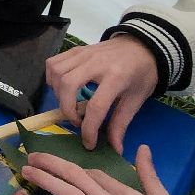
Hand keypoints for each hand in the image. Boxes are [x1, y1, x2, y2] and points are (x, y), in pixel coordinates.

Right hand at [46, 35, 159, 152]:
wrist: (143, 45)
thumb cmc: (142, 74)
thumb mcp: (136, 100)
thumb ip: (121, 123)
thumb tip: (114, 148)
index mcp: (117, 77)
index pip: (96, 106)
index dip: (89, 129)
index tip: (89, 143)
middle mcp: (96, 63)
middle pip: (68, 86)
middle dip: (67, 110)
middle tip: (77, 121)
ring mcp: (84, 54)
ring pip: (57, 73)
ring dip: (58, 94)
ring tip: (70, 104)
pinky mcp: (76, 50)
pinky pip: (53, 63)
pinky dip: (52, 78)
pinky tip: (62, 88)